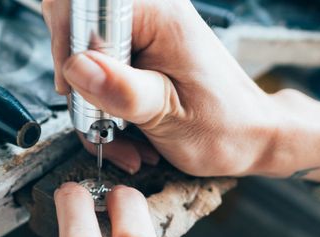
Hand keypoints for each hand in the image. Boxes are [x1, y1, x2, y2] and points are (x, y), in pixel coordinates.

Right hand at [42, 0, 280, 176]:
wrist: (250, 138)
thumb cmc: (226, 128)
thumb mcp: (171, 117)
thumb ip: (123, 91)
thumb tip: (77, 67)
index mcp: (158, 15)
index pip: (79, 5)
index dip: (69, 50)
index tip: (85, 93)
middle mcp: (148, 16)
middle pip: (74, 36)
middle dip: (82, 91)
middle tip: (107, 125)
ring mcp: (142, 37)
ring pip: (82, 65)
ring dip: (95, 112)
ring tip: (127, 140)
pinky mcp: (138, 57)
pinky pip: (100, 80)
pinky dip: (107, 114)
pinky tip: (130, 134)